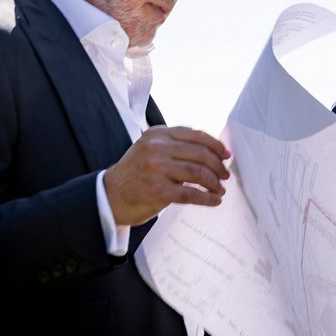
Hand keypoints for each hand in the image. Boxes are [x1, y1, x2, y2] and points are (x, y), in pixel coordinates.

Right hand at [104, 126, 231, 225]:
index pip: (195, 134)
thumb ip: (175, 145)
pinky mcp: (158, 191)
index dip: (215, 145)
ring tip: (220, 189)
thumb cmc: (136, 173)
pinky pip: (191, 194)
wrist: (110, 196)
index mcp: (157, 134)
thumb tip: (214, 151)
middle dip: (218, 166)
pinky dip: (207, 198)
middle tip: (225, 175)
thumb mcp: (151, 149)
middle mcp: (156, 148)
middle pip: (200, 154)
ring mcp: (157, 169)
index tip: (226, 155)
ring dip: (214, 183)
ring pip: (198, 173)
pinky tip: (214, 200)